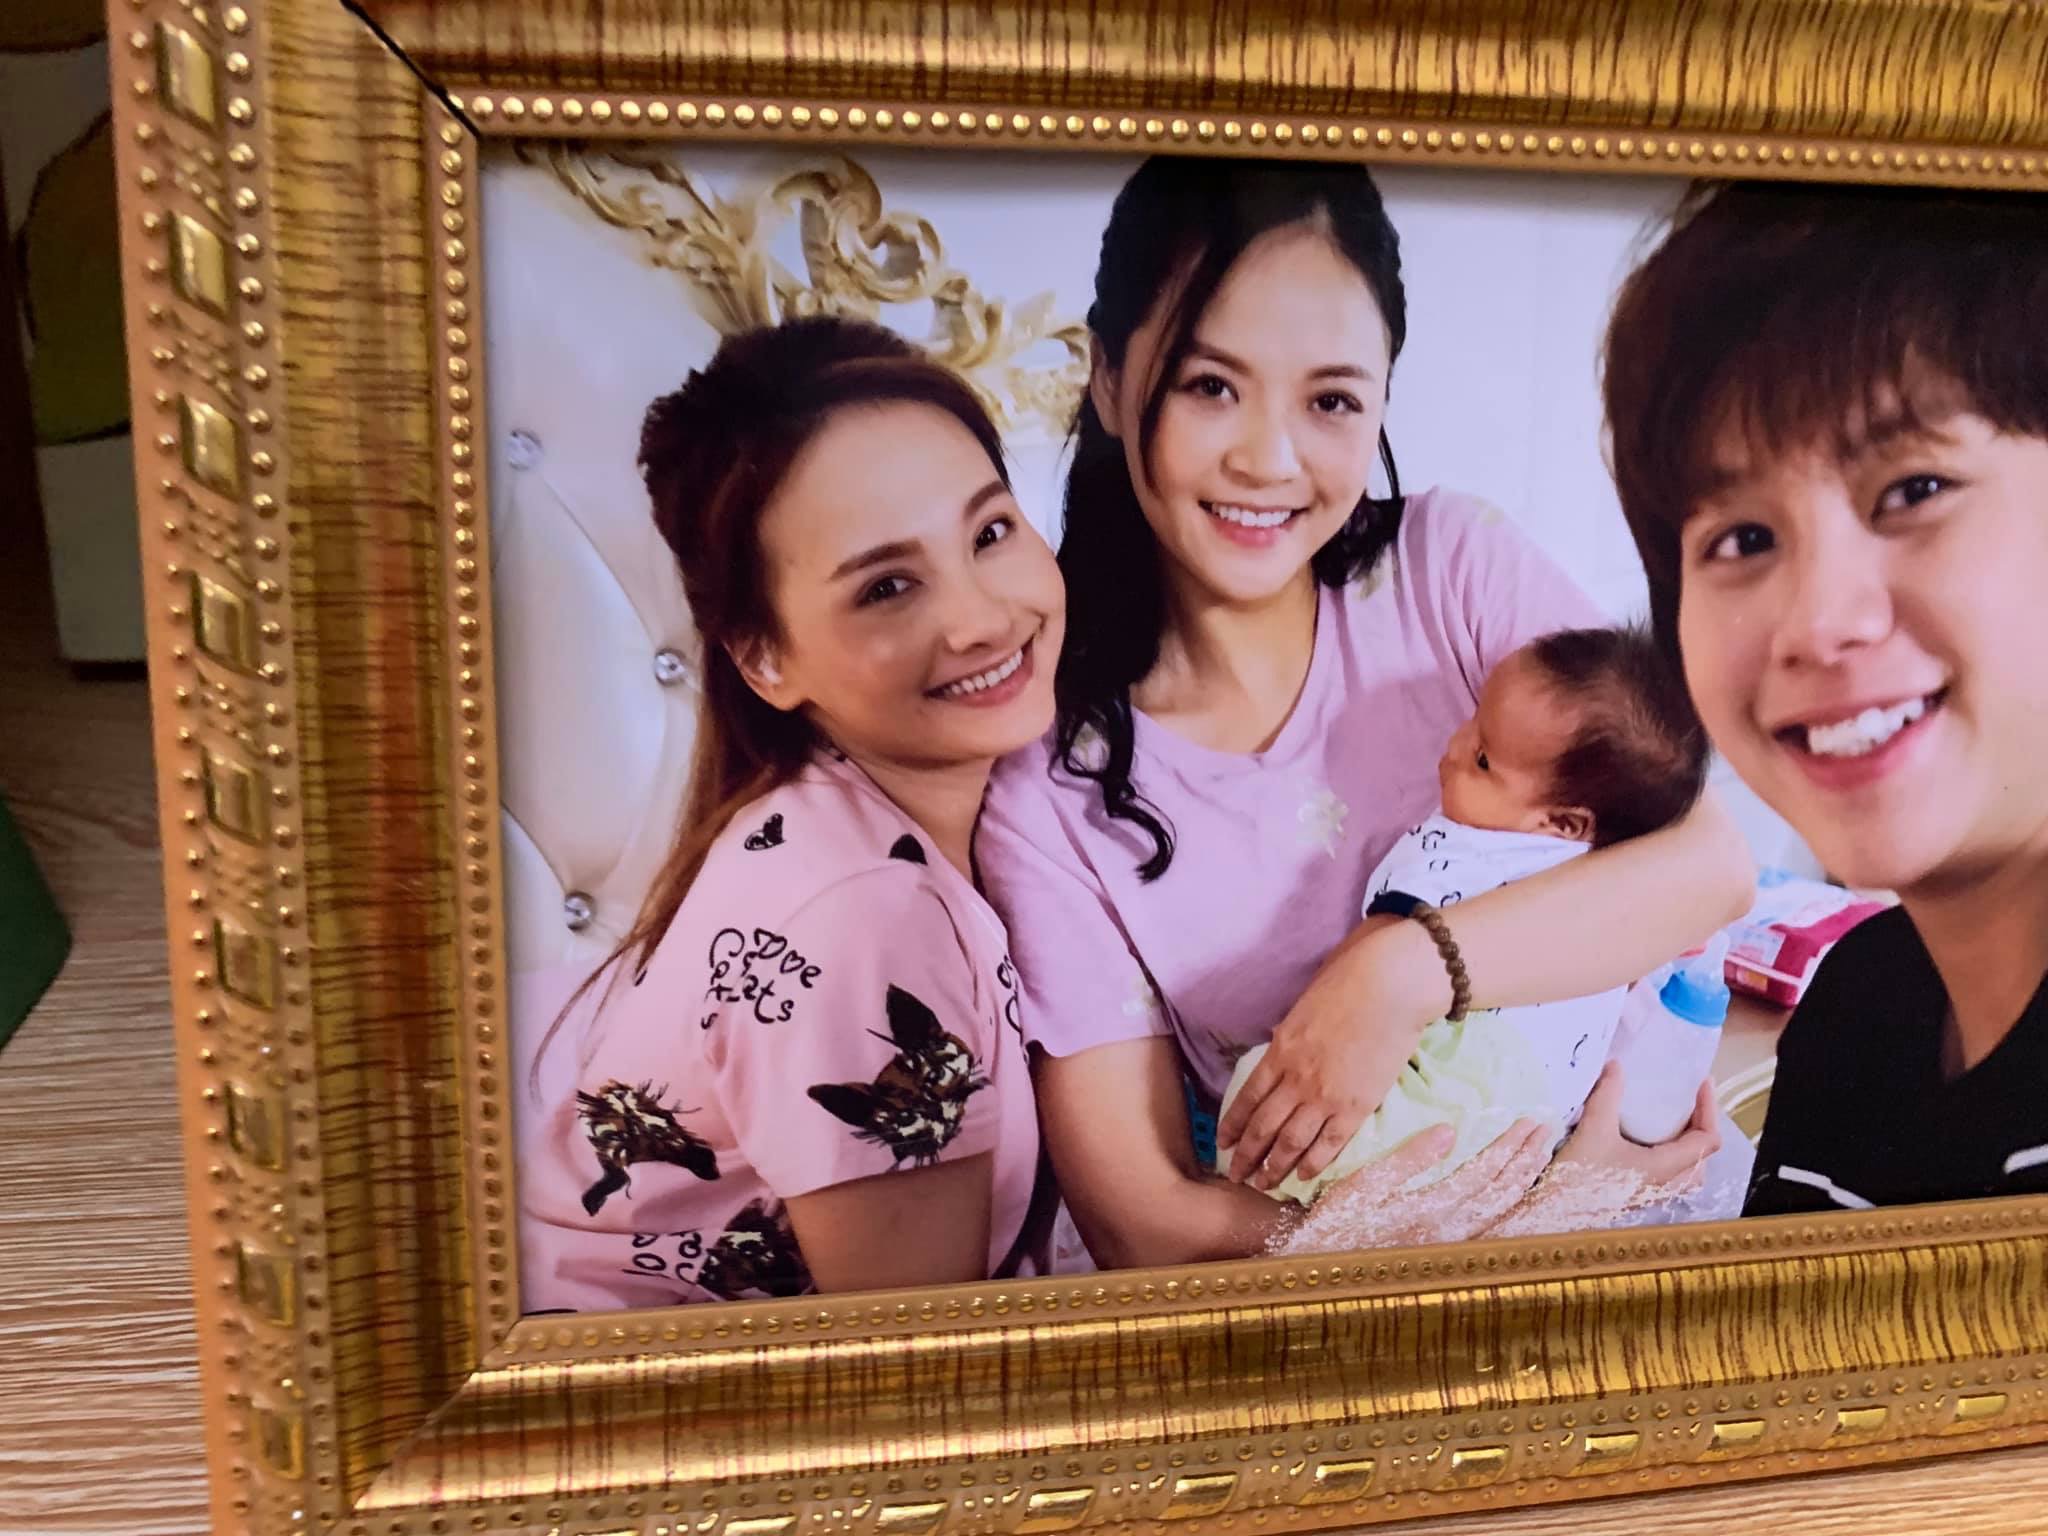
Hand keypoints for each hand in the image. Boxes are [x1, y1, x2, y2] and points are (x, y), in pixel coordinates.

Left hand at [1217, 921, 1440, 1189]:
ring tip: (1264, 1184)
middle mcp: (1296, 1079)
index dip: (1233, 1125)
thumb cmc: (1347, 984)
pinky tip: (1304, 1176)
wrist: (1389, 987)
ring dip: (1274, 1167)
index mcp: (1279, 1051)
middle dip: (1246, 1155)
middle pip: (1263, 1127)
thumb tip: (1279, 1051)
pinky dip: (1314, 1163)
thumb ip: (1288, 1038)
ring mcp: (1325, 1096)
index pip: (1247, 1098)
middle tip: (1236, 1174)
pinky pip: (1330, 1143)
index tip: (1224, 1143)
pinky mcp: (1357, 1106)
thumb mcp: (1302, 1009)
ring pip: (1291, 1142)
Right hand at [1276, 1117, 1553, 1255]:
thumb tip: (1449, 1129)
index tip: (1531, 1119)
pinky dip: (1514, 1204)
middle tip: (1547, 1127)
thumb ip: (1407, 1159)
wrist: (1320, 1265)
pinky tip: (1519, 1190)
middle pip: (1503, 1191)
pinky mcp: (1449, 1253)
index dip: (1511, 1146)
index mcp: (1432, 1210)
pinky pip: (1495, 1227)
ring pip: (1504, 1211)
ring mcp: (1453, 1246)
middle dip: (1528, 1157)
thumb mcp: (1362, 1185)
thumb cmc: (1335, 1220)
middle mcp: (1451, 1232)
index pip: (1485, 1173)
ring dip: (1526, 1178)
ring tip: (1542, 1152)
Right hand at [1551, 1061, 1720, 1187]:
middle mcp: (1666, 1184)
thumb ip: (1608, 1094)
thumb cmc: (1578, 1177)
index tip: (1701, 1083)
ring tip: (1672, 1119)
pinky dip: (1671, 1154)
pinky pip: (1670, 1175)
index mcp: (1665, 1168)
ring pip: (1688, 1169)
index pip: (1707, 1140)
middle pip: (1703, 1156)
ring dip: (1688, 1143)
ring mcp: (1652, 1193)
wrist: (1555, 1213)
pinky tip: (1646, 1140)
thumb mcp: (1593, 1128)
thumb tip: (1616, 1065)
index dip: (1710, 1109)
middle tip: (1688, 1100)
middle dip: (1701, 1124)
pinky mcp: (1638, 1196)